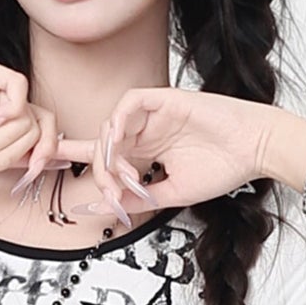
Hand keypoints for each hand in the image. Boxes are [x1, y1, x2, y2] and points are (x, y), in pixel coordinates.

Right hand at [0, 47, 49, 171]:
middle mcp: (3, 104)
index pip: (41, 134)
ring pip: (29, 116)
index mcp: (1, 123)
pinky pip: (18, 87)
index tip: (35, 173)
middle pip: (41, 128)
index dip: (48, 155)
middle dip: (21, 155)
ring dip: (2, 142)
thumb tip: (30, 169)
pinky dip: (11, 110)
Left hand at [58, 90, 286, 228]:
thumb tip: (102, 206)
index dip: (76, 156)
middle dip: (97, 168)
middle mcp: (146, 130)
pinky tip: (123, 141)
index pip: (105, 152)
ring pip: (112, 125)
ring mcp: (154, 114)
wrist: (254, 150)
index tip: (51, 166)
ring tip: (124, 175)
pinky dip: (120, 122)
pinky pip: (129, 102)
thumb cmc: (223, 169)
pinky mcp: (164, 98)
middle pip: (102, 142)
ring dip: (110, 153)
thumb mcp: (170, 194)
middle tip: (110, 191)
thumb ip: (136, 198)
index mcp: (147, 151)